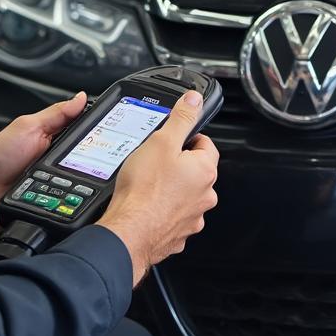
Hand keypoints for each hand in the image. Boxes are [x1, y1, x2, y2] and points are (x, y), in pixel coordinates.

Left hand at [0, 92, 87, 230]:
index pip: (85, 133)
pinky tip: (71, 195)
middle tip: (92, 158)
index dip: (99, 131)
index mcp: (55, 138)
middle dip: (95, 160)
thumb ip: (55, 114)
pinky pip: (72, 202)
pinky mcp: (55, 203)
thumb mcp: (28, 127)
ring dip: (83, 182)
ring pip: (84, 183)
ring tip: (71, 177)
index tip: (113, 130)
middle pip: (90, 159)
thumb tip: (81, 98)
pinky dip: (74, 200)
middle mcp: (59, 160)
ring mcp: (58, 182)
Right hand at [97, 90, 218, 286]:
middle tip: (156, 162)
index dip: (188, 138)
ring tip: (149, 185)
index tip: (173, 140)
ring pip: (186, 195)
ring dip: (172, 189)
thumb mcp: (161, 141)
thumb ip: (181, 118)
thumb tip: (194, 100)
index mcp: (205, 171)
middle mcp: (205, 196)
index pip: (206, 144)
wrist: (129, 232)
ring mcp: (193, 218)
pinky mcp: (178, 235)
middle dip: (179, 165)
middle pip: (196, 171)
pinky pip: (174, 216)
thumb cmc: (143, 190)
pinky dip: (163, 210)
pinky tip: (147, 205)